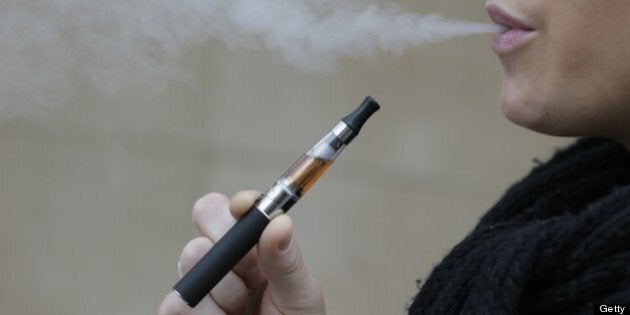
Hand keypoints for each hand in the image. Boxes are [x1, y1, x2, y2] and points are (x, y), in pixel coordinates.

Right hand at [159, 191, 325, 314]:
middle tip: (246, 276)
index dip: (240, 204)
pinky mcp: (181, 310)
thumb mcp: (300, 299)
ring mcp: (200, 285)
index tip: (244, 208)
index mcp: (258, 250)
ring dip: (223, 291)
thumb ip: (287, 262)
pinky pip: (176, 301)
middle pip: (205, 219)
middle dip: (225, 243)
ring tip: (241, 312)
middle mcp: (226, 261)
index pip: (239, 210)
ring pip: (191, 259)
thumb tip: (280, 221)